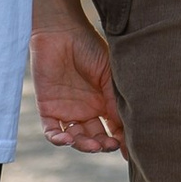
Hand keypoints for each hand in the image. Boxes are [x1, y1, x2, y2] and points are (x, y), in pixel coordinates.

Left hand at [32, 20, 123, 153]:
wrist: (61, 32)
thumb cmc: (89, 47)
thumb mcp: (110, 74)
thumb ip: (115, 100)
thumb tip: (126, 128)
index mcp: (105, 102)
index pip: (115, 128)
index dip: (122, 140)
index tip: (131, 150)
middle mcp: (88, 110)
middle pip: (96, 138)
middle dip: (104, 145)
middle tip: (110, 145)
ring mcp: (68, 111)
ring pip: (76, 139)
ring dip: (85, 146)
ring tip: (93, 145)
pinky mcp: (48, 109)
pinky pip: (52, 132)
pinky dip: (58, 140)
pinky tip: (68, 140)